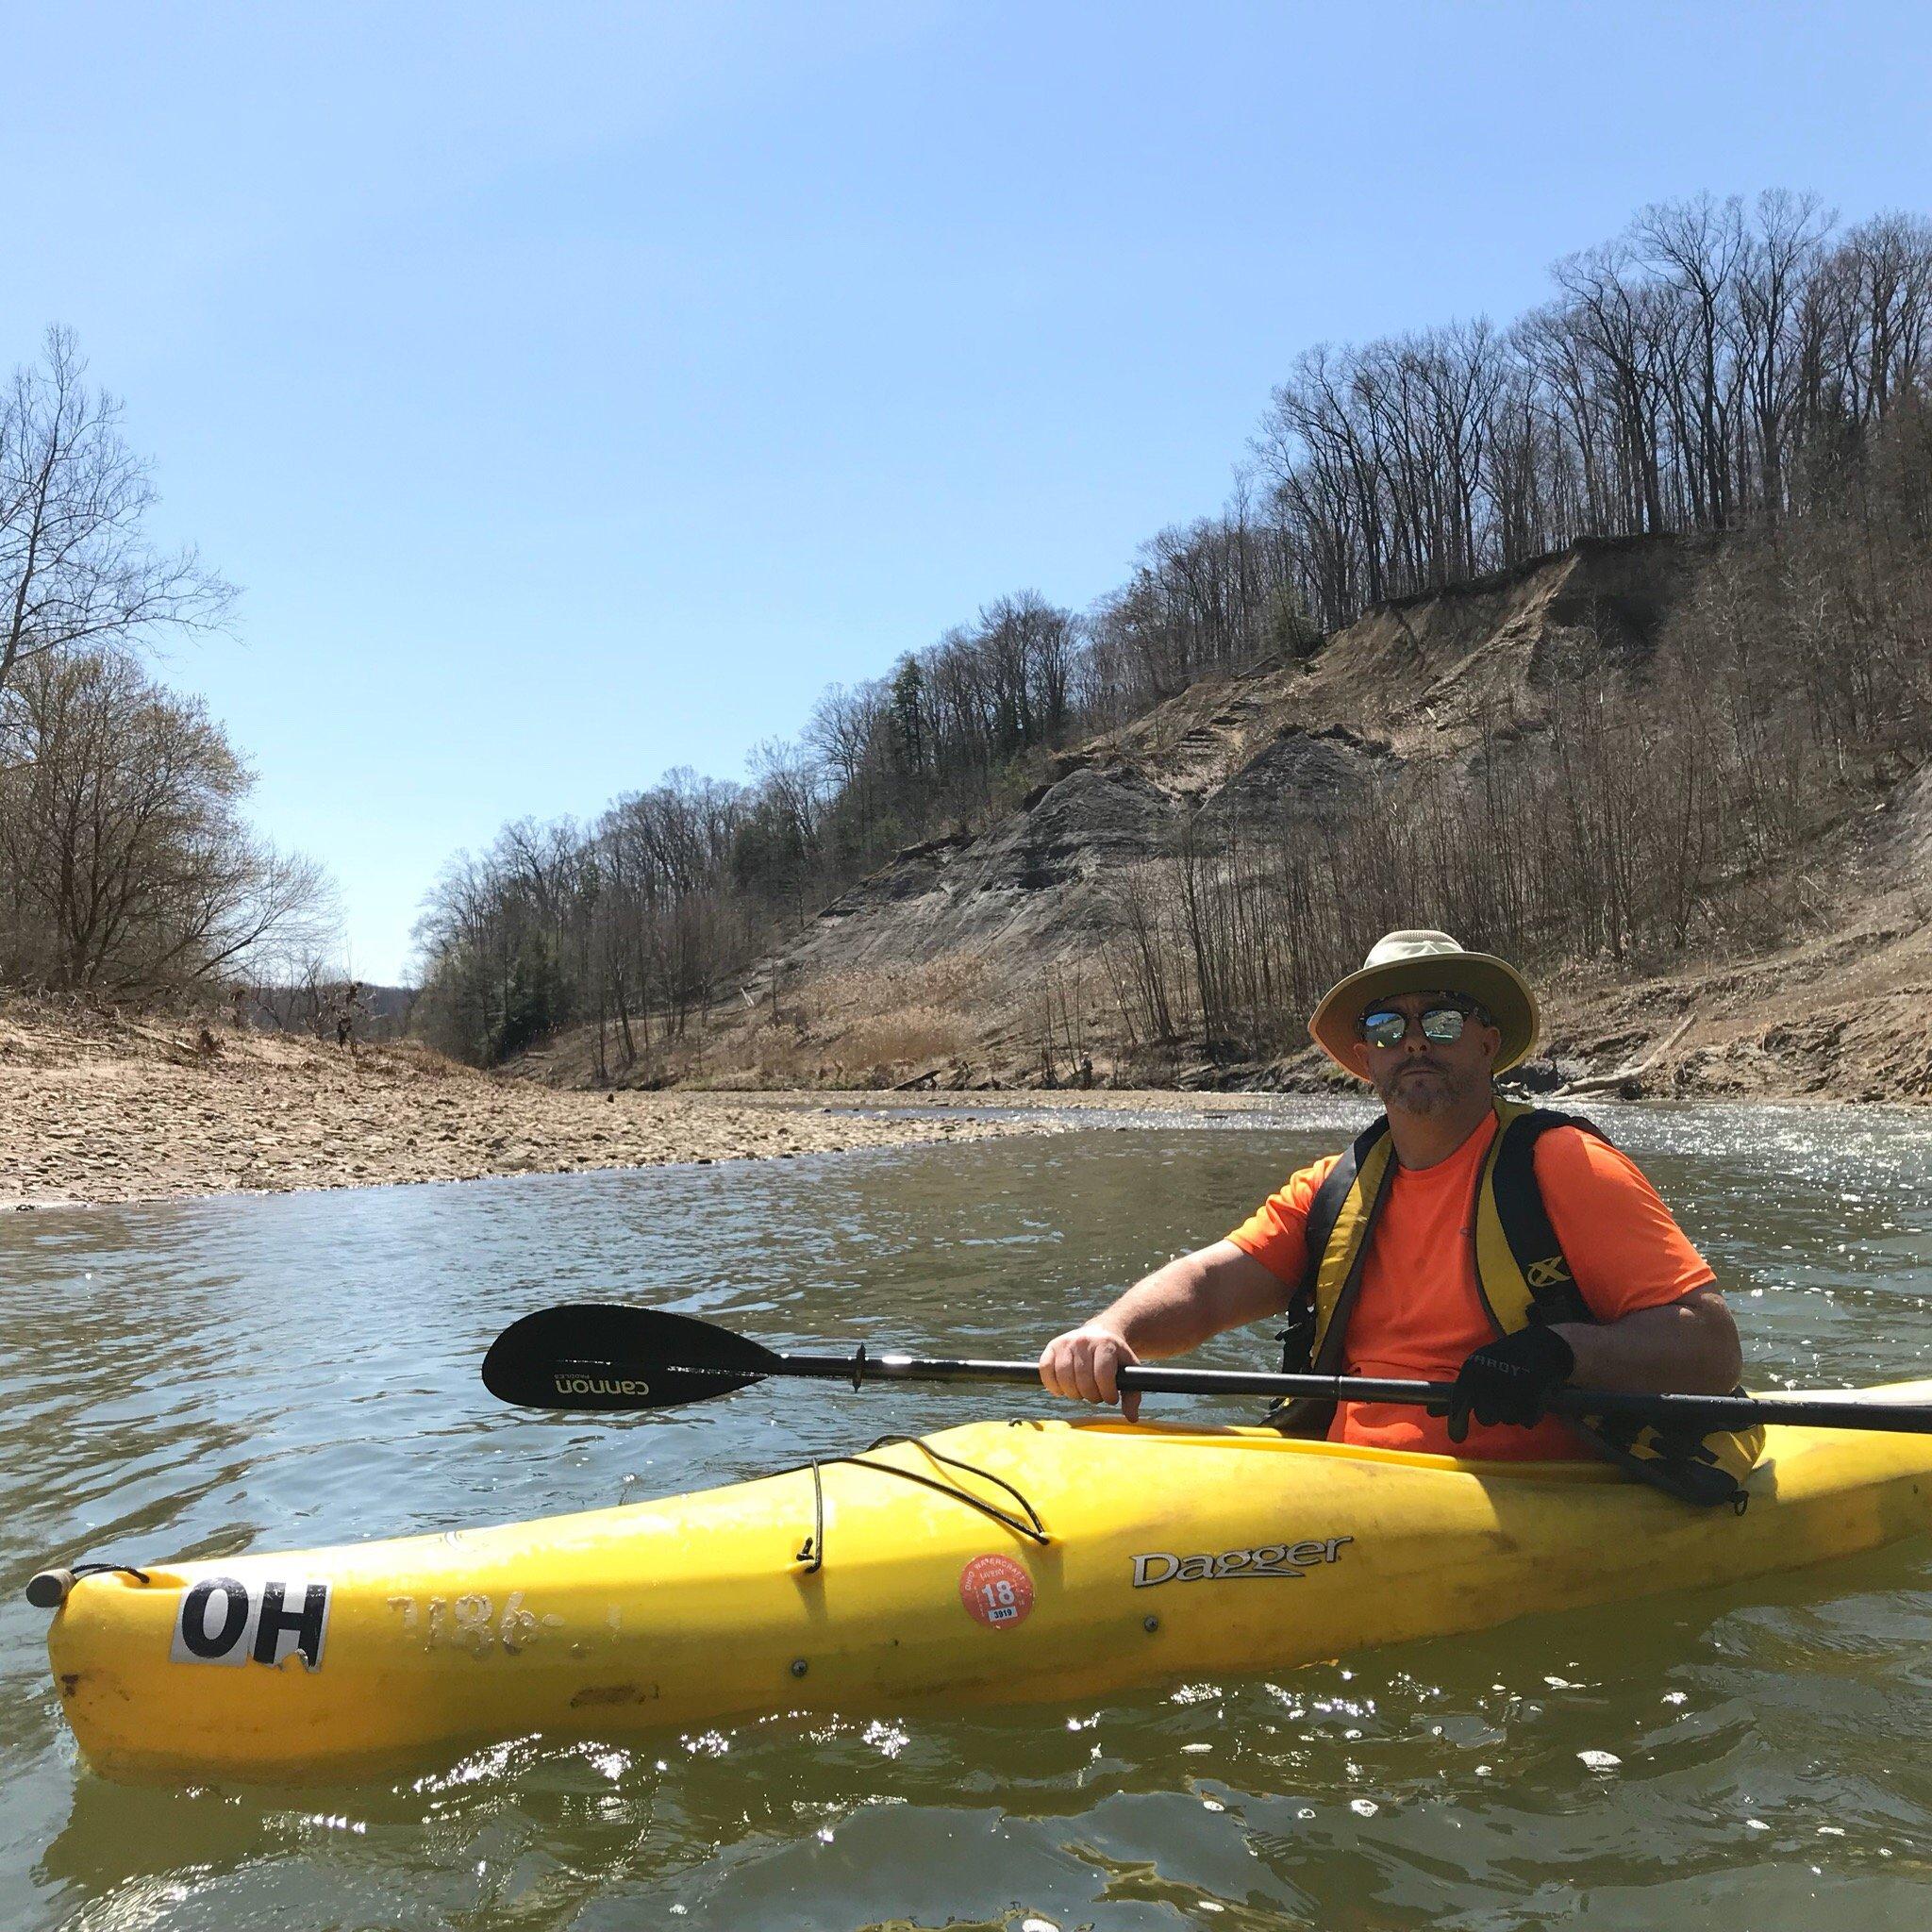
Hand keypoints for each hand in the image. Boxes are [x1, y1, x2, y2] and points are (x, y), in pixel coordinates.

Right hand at [1038, 1323, 1142, 1422]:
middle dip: (1091, 1395)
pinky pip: (1046, 1370)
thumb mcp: (1129, 1371)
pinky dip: (1052, 1385)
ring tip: (1081, 1392)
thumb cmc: (1115, 1358)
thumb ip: (1132, 1395)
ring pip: (1063, 1377)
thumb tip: (1131, 1418)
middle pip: (1082, 1380)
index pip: (1102, 1375)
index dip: (1107, 1393)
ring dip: (1073, 1393)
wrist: (1100, 1333)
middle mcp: (1084, 1340)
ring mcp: (1066, 1342)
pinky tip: (1062, 1390)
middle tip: (1096, 1395)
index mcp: (1106, 1344)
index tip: (1111, 1398)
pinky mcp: (1052, 1346)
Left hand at [1439, 1324, 1575, 1442]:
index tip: (1457, 1438)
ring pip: (1507, 1420)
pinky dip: (1530, 1414)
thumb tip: (1430, 1413)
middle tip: (1502, 1398)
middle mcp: (1490, 1377)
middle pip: (1485, 1417)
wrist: (1544, 1345)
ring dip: (1512, 1413)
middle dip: (1493, 1413)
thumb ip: (1457, 1394)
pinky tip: (1532, 1397)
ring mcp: (1513, 1386)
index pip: (1460, 1401)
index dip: (1457, 1421)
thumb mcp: (1478, 1369)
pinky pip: (1527, 1420)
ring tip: (1518, 1394)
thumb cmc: (1506, 1359)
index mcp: (1474, 1368)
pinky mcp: (1535, 1395)